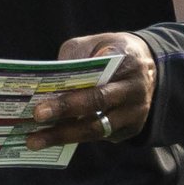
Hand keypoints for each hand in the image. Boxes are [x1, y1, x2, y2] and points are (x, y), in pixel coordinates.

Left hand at [27, 32, 155, 148]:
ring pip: (97, 128)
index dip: (71, 89)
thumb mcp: (93, 43)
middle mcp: (134, 87)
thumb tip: (47, 85)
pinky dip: (75, 138)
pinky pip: (101, 136)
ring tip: (34, 140)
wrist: (149, 65)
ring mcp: (135, 111)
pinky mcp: (132, 128)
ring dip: (64, 135)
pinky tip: (52, 138)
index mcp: (125, 58)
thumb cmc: (110, 52)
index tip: (42, 102)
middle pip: (97, 102)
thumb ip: (72, 59)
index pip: (96, 73)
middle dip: (64, 112)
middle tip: (35, 117)